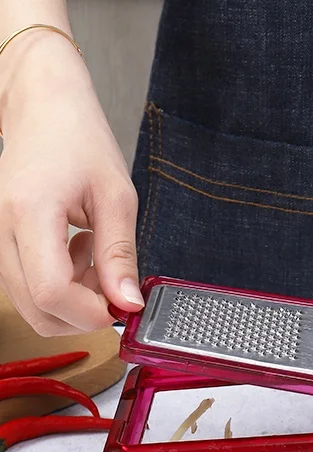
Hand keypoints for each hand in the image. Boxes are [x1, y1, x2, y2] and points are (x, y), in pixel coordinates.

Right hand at [0, 37, 142, 335]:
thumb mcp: (116, 197)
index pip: (52, 293)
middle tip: (113, 282)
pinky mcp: (0, 243)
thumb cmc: (79, 141)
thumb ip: (120, 254)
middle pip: (39, 310)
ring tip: (94, 256)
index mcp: (30, 213)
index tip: (121, 304)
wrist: (42, 108)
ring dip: (73, 299)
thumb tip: (129, 303)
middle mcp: (1, 230)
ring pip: (32, 305)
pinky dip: (59, 286)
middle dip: (84, 312)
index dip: (91, 312)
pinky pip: (27, 287)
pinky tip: (76, 252)